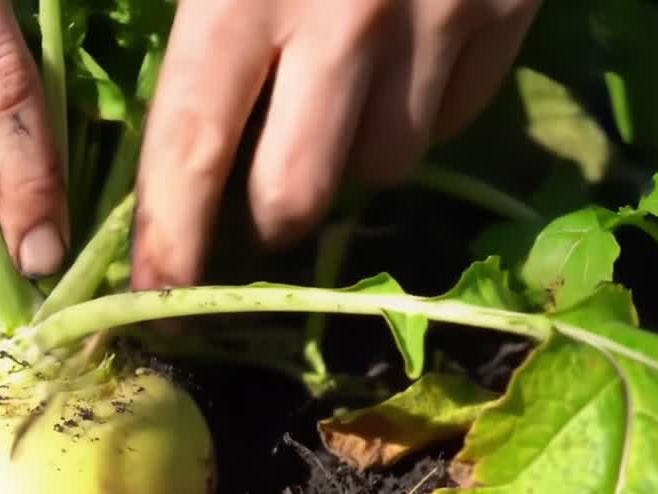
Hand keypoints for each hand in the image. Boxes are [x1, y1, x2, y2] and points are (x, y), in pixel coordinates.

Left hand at [130, 0, 540, 289]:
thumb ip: (191, 14)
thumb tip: (155, 115)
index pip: (191, 149)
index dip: (169, 238)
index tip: (152, 301)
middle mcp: (341, 24)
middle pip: (295, 193)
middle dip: (267, 220)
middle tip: (252, 208)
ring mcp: (435, 22)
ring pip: (382, 166)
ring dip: (347, 161)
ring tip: (334, 109)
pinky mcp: (505, 16)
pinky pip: (453, 119)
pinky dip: (417, 118)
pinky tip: (400, 72)